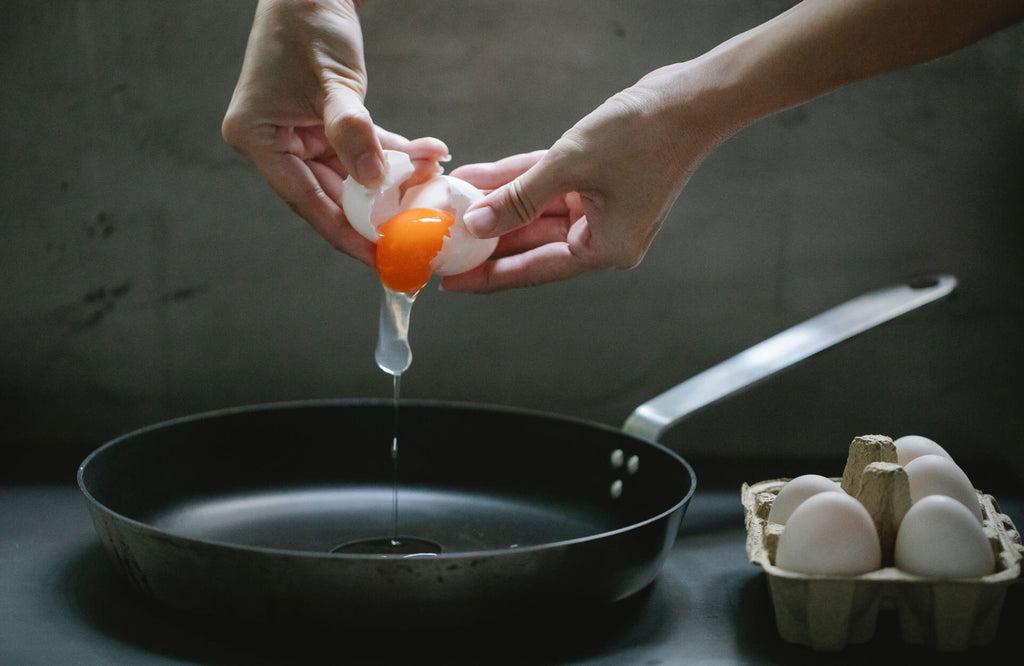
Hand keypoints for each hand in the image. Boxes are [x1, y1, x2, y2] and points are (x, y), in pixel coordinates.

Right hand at [221, 0, 447, 265]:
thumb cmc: (309, 24)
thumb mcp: (333, 82)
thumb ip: (353, 132)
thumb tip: (374, 182)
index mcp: (257, 138)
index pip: (306, 200)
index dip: (344, 233)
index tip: (378, 258)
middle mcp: (274, 142)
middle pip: (331, 195)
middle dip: (377, 213)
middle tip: (415, 236)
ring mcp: (299, 135)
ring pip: (353, 176)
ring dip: (395, 182)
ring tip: (433, 191)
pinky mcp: (325, 125)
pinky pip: (364, 150)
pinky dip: (395, 155)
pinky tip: (430, 158)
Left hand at [442, 64, 728, 292]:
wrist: (692, 99)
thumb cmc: (643, 137)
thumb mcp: (570, 167)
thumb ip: (519, 198)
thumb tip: (478, 224)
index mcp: (605, 249)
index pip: (534, 270)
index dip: (489, 276)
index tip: (453, 281)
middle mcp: (603, 236)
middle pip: (531, 243)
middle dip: (488, 237)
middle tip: (444, 242)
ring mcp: (602, 208)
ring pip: (536, 211)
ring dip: (497, 205)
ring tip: (453, 205)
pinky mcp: (598, 181)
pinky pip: (548, 186)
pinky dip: (518, 182)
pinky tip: (481, 179)